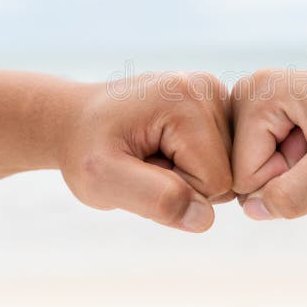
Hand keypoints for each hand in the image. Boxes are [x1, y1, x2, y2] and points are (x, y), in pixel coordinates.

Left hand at [59, 72, 232, 231]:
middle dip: (186, 181)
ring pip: (229, 165)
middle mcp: (208, 88)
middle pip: (228, 172)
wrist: (77, 118)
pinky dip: (196, 160)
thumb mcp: (101, 180)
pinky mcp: (215, 102)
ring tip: (151, 153)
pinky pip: (224, 154)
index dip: (178, 192)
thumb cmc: (85, 149)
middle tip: (143, 162)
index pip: (215, 182)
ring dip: (190, 172)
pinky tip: (166, 147)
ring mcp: (215, 92)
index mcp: (186, 102)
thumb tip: (205, 218)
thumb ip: (154, 199)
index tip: (140, 170)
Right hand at [231, 66, 306, 219]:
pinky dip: (290, 163)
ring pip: (251, 169)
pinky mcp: (263, 111)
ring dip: (288, 170)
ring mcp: (254, 100)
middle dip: (284, 174)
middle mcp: (248, 90)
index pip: (243, 174)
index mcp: (260, 93)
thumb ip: (296, 193)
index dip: (284, 180)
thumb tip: (251, 211)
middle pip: (241, 170)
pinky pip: (261, 160)